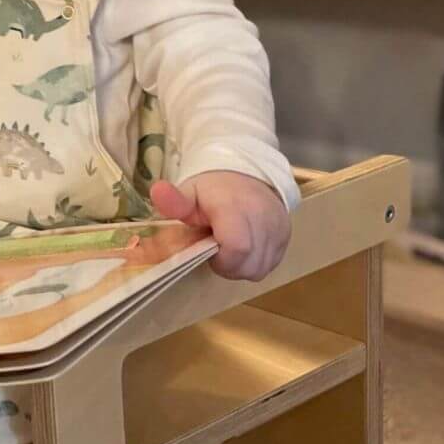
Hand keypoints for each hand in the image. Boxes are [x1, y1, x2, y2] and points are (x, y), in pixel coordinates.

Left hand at [149, 171, 290, 281]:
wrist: (247, 174)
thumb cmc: (213, 189)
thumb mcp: (190, 192)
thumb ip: (175, 201)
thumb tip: (157, 192)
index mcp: (236, 207)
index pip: (237, 248)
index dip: (221, 259)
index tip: (210, 248)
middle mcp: (263, 218)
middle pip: (248, 265)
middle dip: (228, 266)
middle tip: (217, 249)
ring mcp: (279, 228)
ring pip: (260, 269)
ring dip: (242, 267)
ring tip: (230, 248)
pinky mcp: (287, 235)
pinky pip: (271, 263)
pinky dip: (256, 262)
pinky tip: (245, 248)